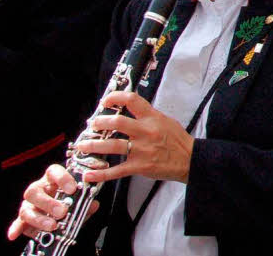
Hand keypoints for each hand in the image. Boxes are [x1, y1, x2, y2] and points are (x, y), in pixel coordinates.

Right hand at [9, 164, 100, 240]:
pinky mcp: (23, 219)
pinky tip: (14, 234)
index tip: (72, 188)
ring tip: (53, 225)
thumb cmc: (69, 202)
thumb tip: (93, 204)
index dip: (62, 178)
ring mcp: (29, 204)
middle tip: (62, 212)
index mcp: (52, 180)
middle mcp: (38, 190)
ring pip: (26, 209)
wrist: (60, 212)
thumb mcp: (80, 201)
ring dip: (39, 218)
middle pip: (34, 191)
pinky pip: (17, 223)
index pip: (53, 172)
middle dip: (48, 203)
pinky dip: (15, 228)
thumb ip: (86, 202)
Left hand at [74, 91, 193, 184]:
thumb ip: (148, 116)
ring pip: (112, 145)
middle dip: (99, 122)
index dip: (115, 97)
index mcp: (152, 118)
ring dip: (93, 146)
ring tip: (82, 146)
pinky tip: (89, 174)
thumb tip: (131, 110)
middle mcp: (145, 132)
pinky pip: (116, 170)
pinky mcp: (139, 166)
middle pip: (117, 122)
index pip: (132, 100)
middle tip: (92, 124)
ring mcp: (142, 149)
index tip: (105, 101)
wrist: (190, 160)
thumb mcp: (165, 121)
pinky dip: (101, 174)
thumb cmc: (177, 141)